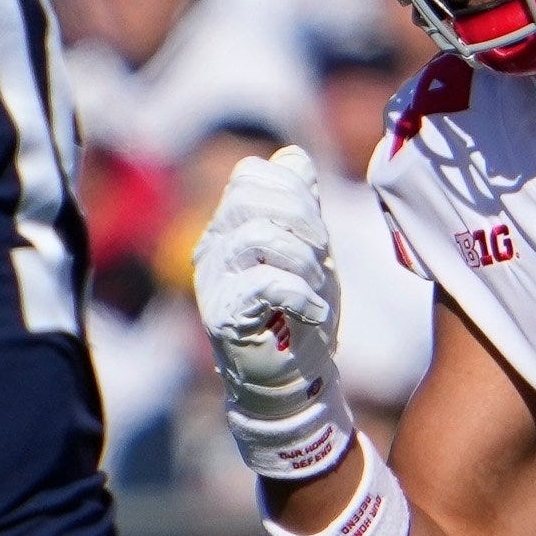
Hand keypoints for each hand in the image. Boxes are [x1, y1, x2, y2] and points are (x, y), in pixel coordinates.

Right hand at [191, 144, 355, 482]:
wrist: (291, 380)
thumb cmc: (299, 315)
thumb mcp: (308, 250)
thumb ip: (300, 204)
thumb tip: (292, 155)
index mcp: (230, 227)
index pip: (250, 175)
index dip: (293, 190)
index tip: (318, 230)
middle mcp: (213, 248)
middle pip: (252, 196)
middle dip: (303, 220)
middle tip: (323, 255)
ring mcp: (214, 281)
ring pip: (259, 237)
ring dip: (304, 260)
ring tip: (318, 288)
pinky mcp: (225, 315)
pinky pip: (265, 282)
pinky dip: (302, 295)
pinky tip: (314, 313)